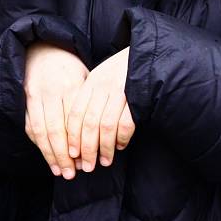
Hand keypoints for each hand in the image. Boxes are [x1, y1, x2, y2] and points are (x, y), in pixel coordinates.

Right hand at [24, 42, 88, 179]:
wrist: (42, 48)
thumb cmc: (69, 66)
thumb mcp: (85, 76)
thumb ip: (89, 102)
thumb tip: (101, 134)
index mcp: (71, 84)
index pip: (75, 121)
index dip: (80, 143)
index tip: (87, 161)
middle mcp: (51, 91)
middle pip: (57, 129)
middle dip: (64, 155)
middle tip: (72, 174)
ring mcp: (35, 95)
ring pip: (41, 130)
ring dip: (49, 154)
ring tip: (59, 171)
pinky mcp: (24, 99)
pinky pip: (30, 125)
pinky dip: (37, 143)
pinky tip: (47, 155)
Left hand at [66, 47, 135, 172]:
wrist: (148, 55)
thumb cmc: (122, 71)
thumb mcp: (102, 79)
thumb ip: (90, 99)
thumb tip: (78, 134)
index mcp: (92, 82)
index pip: (76, 113)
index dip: (73, 136)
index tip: (72, 154)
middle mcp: (104, 86)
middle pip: (89, 123)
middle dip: (87, 148)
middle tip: (87, 166)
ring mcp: (121, 91)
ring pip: (106, 126)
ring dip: (104, 148)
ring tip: (104, 162)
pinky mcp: (137, 97)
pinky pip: (125, 124)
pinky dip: (121, 138)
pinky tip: (119, 146)